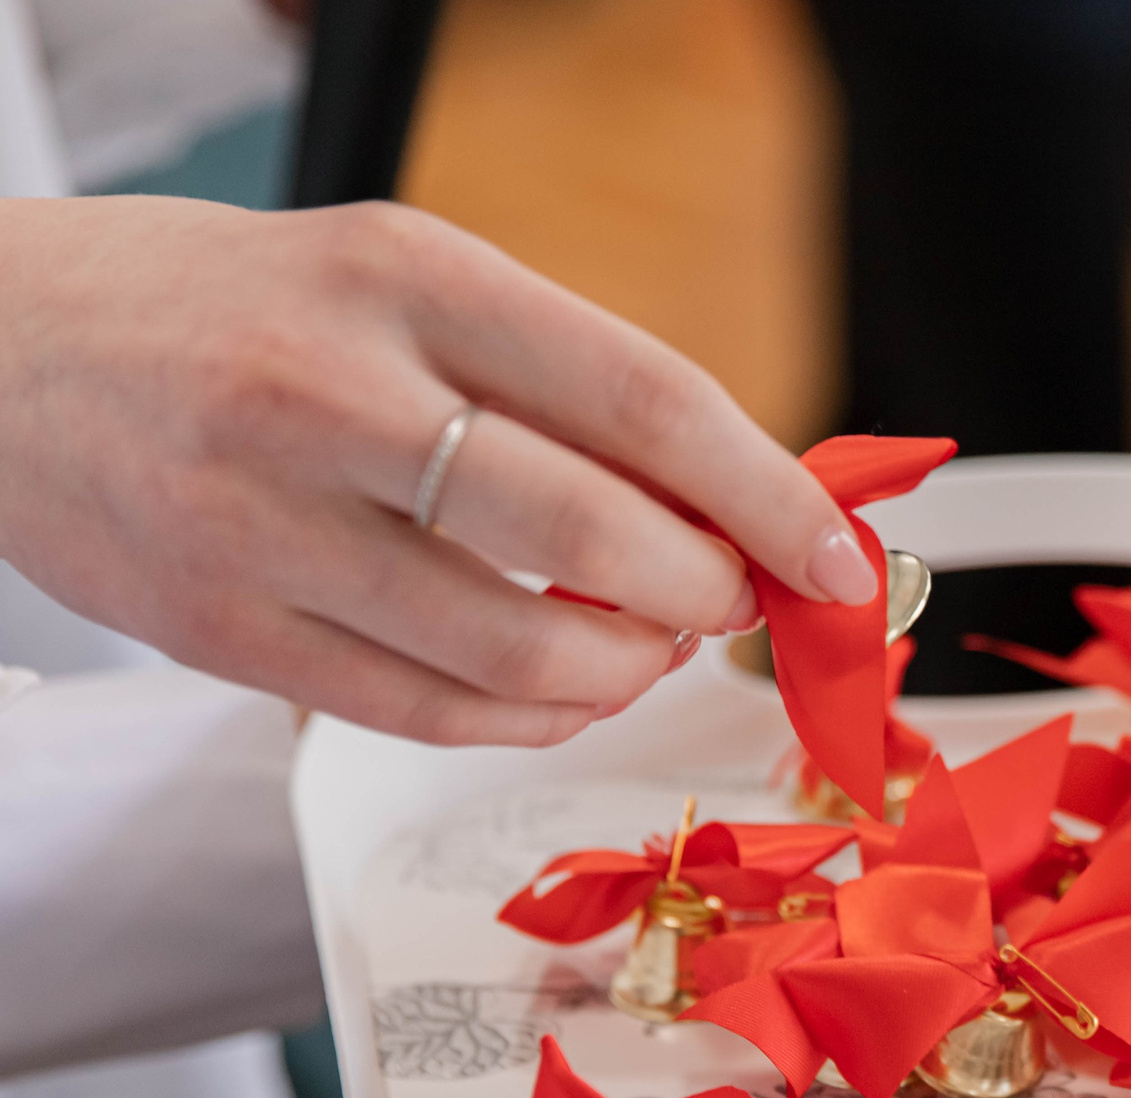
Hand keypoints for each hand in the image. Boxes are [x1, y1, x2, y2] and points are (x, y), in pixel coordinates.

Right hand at [0, 197, 876, 745]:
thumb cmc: (234, 313)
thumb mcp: (403, 284)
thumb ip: (563, 385)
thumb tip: (737, 500)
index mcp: (406, 278)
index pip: (646, 400)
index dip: (769, 497)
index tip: (836, 556)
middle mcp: (332, 396)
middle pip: (595, 539)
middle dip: (701, 593)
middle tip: (722, 597)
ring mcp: (266, 524)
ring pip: (519, 655)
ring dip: (622, 672)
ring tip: (638, 643)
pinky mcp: (226, 633)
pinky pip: (432, 715)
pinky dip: (530, 717)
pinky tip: (554, 685)